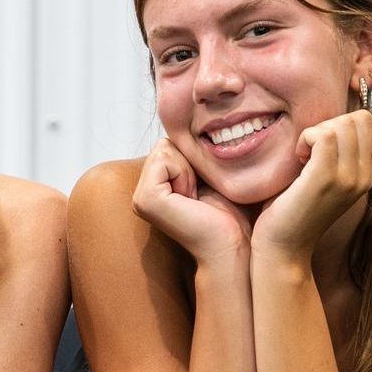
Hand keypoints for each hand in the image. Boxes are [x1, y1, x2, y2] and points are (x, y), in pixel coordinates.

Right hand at [131, 139, 251, 265]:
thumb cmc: (230, 215)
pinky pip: (164, 160)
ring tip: (197, 196)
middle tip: (200, 193)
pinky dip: (184, 173)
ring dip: (189, 167)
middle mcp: (141, 193)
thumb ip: (191, 155)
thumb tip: (191, 126)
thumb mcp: (207, 175)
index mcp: (153, 188)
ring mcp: (139, 198)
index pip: (169, 143)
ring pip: (165, 148)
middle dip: (190, 160)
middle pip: (165, 143)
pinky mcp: (146, 199)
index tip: (204, 188)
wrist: (233, 246)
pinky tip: (191, 197)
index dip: (193, 157)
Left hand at [251, 110, 371, 259]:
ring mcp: (347, 178)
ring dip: (315, 132)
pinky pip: (323, 135)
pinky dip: (306, 137)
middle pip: (358, 119)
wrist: (284, 248)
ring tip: (303, 157)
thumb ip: (335, 155)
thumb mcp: (324, 180)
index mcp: (365, 176)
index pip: (369, 125)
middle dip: (328, 124)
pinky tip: (298, 158)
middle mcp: (362, 177)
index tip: (319, 148)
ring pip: (342, 124)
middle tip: (309, 151)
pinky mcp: (324, 179)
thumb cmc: (293, 210)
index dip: (340, 125)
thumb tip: (331, 122)